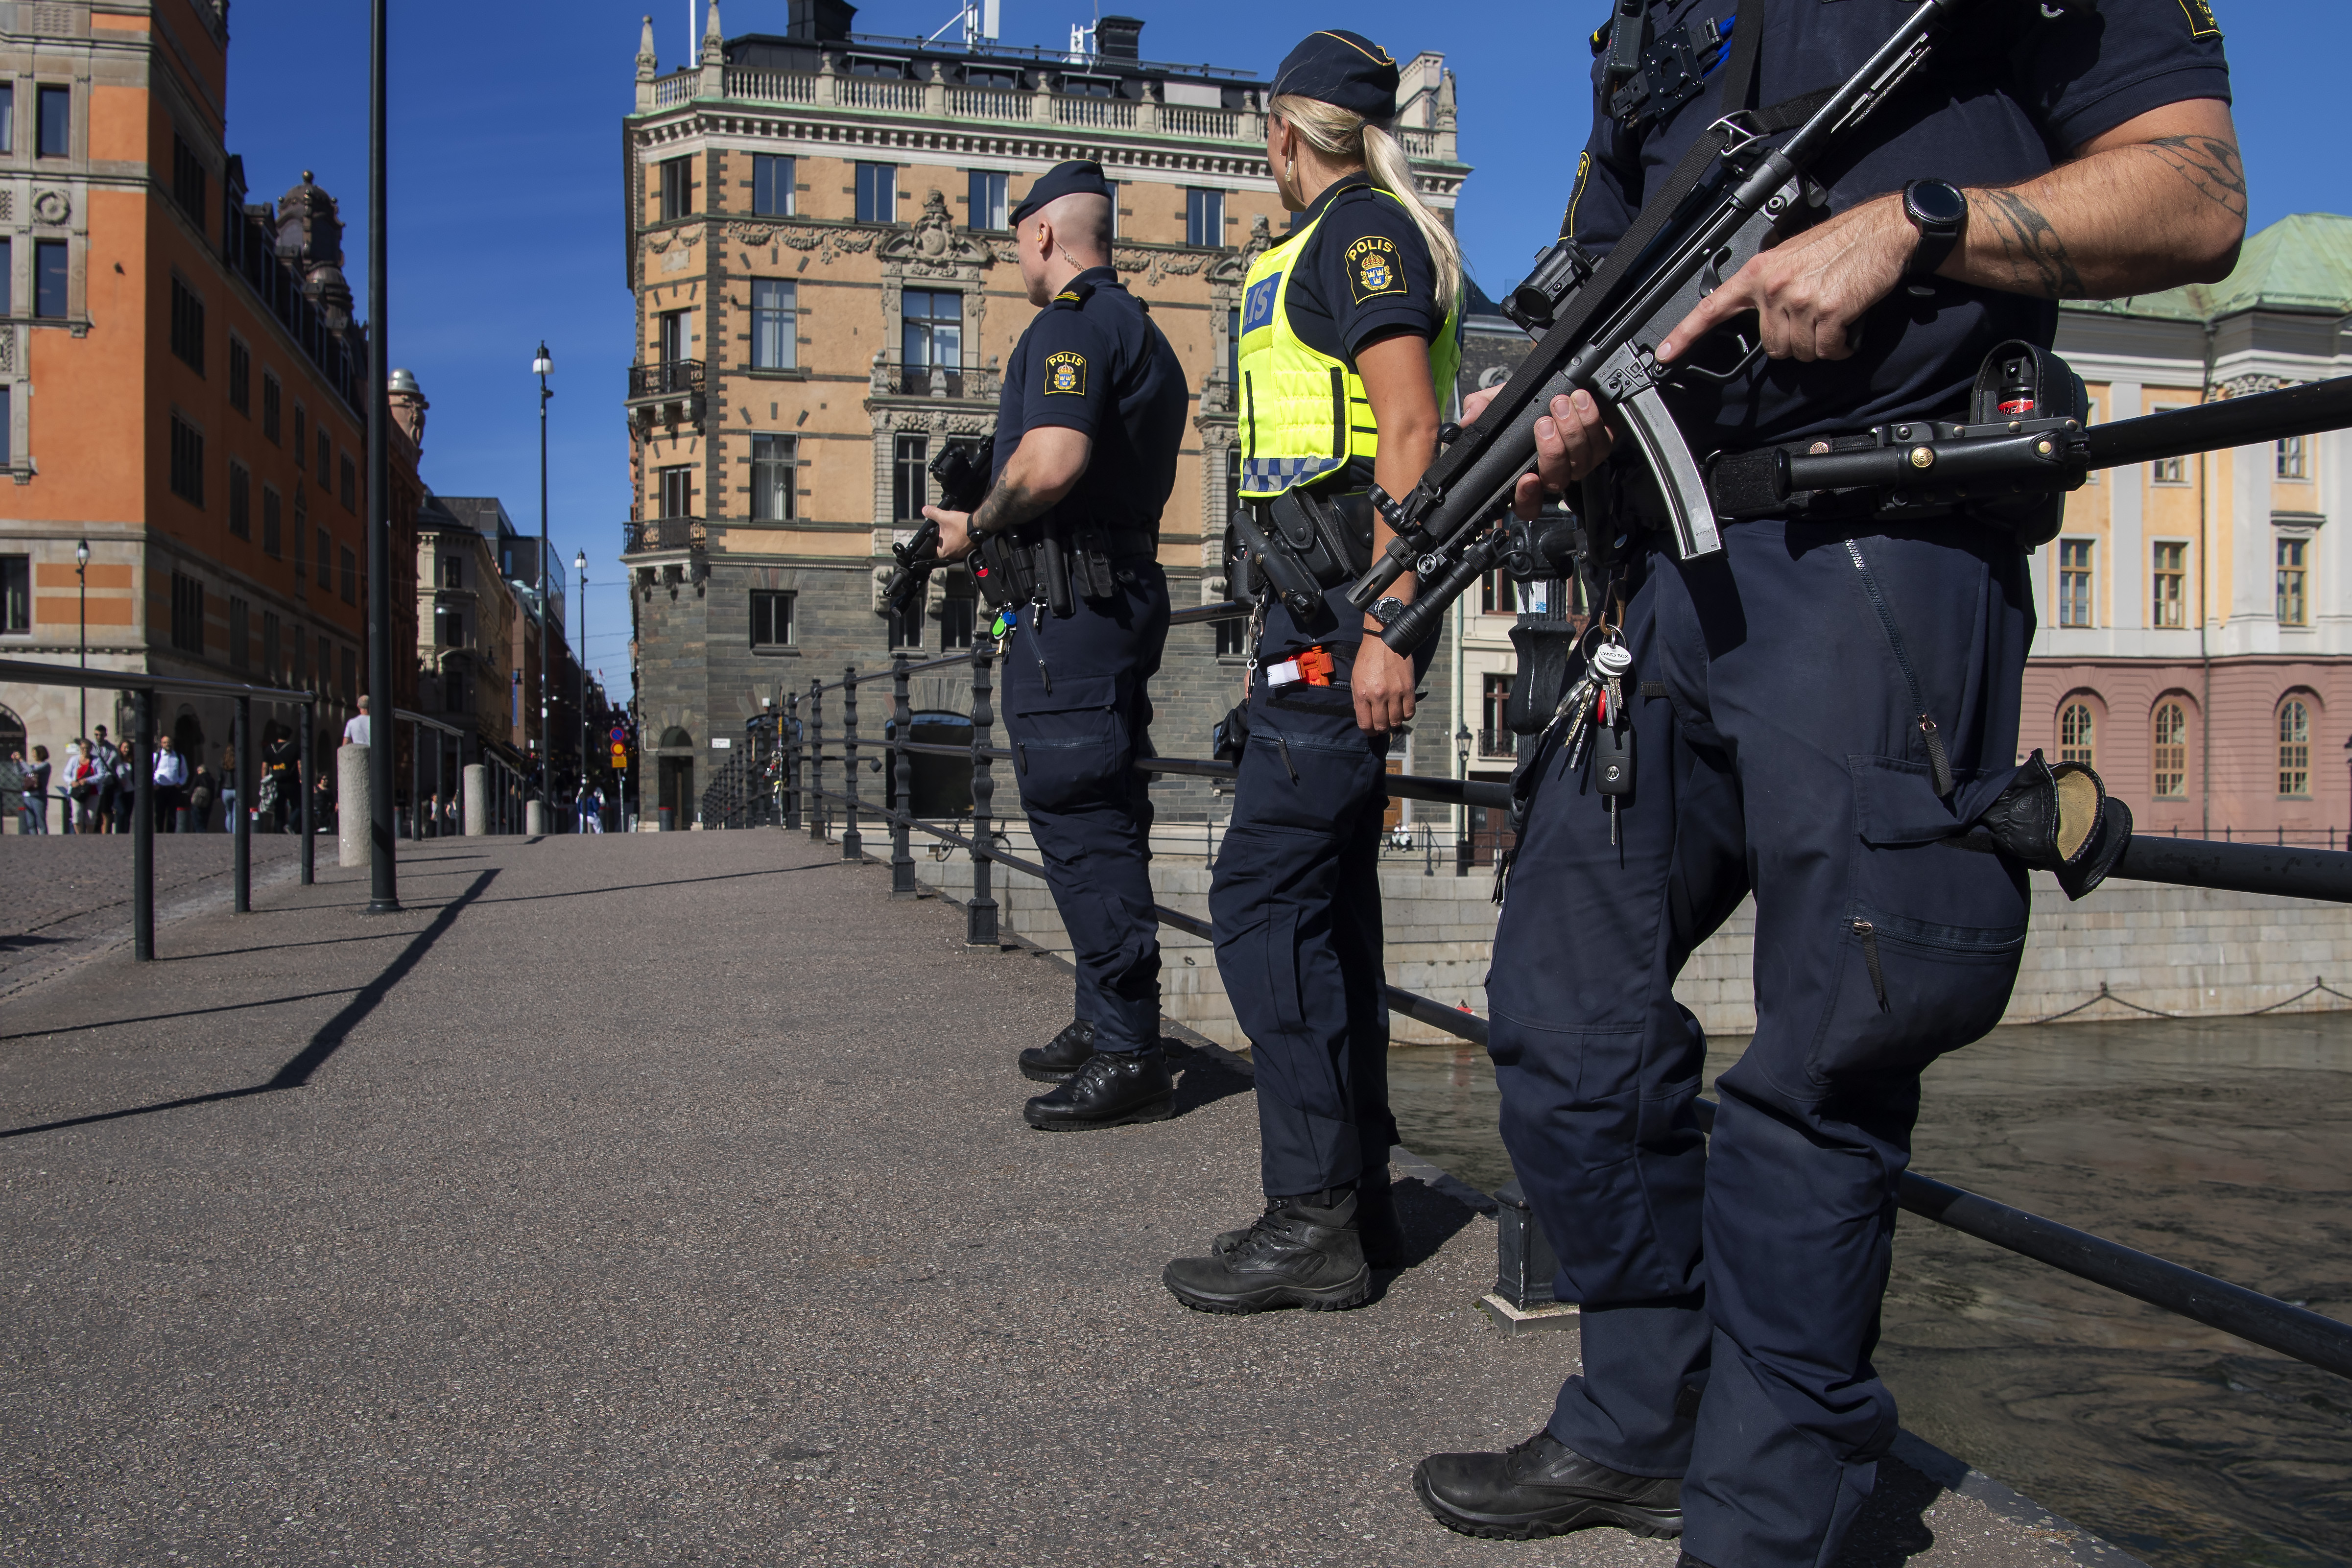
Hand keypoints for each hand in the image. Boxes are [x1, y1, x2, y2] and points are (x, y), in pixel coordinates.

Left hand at [921, 505, 974, 560]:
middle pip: (942, 550)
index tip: (934, 539)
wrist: (980, 526)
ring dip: (951, 542)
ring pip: (952, 549)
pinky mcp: (969, 551)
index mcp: (943, 552)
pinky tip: (961, 535)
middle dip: (942, 542)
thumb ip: (933, 513)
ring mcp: (961, 555)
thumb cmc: (962, 525)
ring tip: (953, 533)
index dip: (931, 545)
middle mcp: (952, 556)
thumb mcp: (944, 517)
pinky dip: (959, 542)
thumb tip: (924, 510)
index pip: (932, 553)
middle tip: (944, 533)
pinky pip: (961, 548)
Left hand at [1352, 632, 1416, 733]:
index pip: (1366, 724)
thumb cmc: (1367, 660)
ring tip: (1392, 716)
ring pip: (1397, 721)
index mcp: (1363, 694)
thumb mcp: (1355, 680)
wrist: (1385, 642)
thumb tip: (1366, 717)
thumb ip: (1359, 700)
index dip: (1369, 731)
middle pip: (1382, 725)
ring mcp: (1395, 693)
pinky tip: (1402, 710)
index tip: (1371, 730)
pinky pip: (1410, 712)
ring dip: (1394, 722)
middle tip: (1382, 724)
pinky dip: (1406, 715)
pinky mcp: (1408, 689)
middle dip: (1381, 728)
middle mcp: (1379, 696)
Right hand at [1462, 384, 1618, 518]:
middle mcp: (1554, 473)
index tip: (1527, 480)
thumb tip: (1469, 419)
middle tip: (1544, 422)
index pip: (1526, 504)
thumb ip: (1481, 408)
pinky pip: (1600, 444)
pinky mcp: (1600, 446)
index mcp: (1526, 473)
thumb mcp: (1499, 402)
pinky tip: (1582, 403)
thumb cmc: (1530, 401)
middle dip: (1552, 452)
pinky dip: (1591, 422)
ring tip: (1561, 405)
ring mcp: (1579, 462)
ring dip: (1572, 433)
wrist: (1563, 387)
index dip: (1527, 498)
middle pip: (1556, 480)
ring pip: (1580, 462)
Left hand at [1657, 193, 1913, 366]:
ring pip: (1800, 352)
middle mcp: (1774, 287)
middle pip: (1772, 345)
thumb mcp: (1794, 255)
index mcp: (1759, 271)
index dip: (1685, 334)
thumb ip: (1770, 285)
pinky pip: (1828, 350)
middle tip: (1817, 315)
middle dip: (1796, 339)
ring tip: (1836, 315)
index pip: (1712, 307)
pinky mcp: (1829, 312)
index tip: (1665, 354)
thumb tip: (1761, 316)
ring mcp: (1800, 300)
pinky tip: (1849, 324)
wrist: (1885, 232)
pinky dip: (1841, 345)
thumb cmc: (1844, 243)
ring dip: (1821, 343)